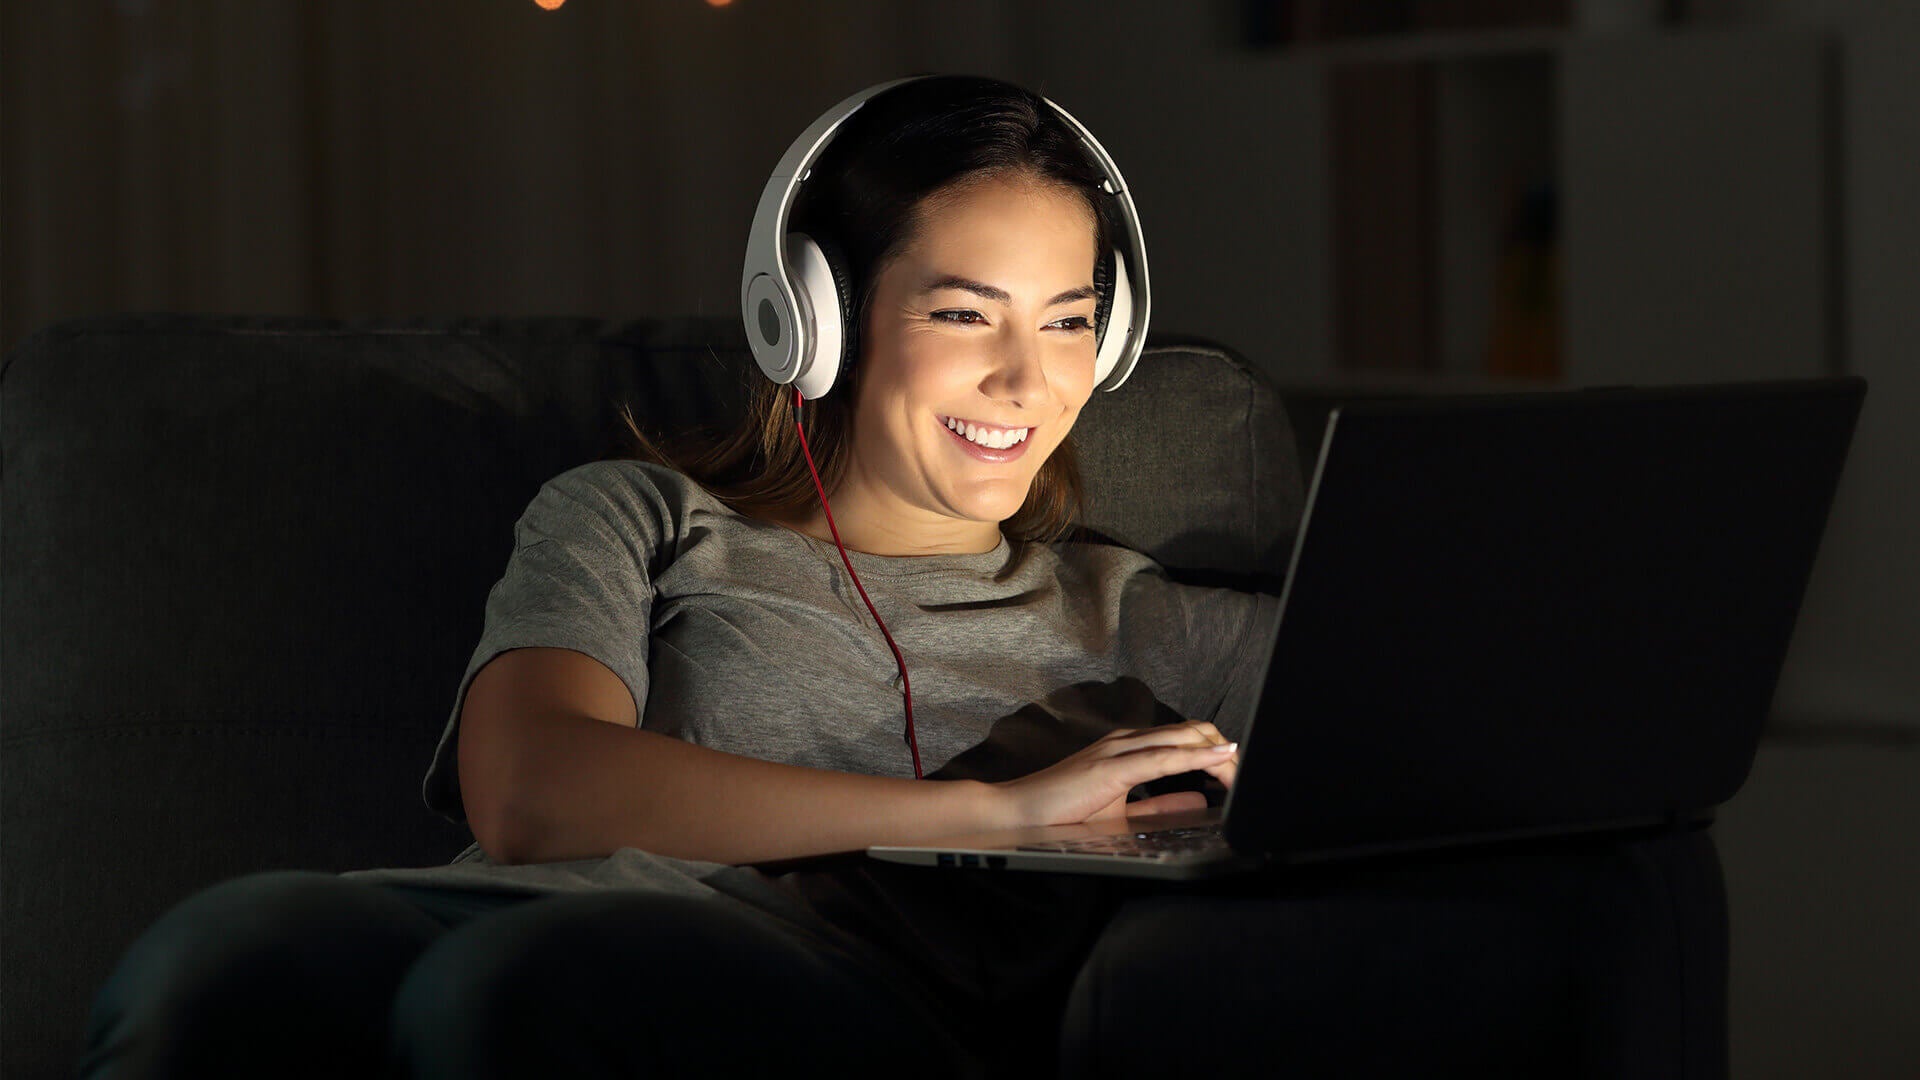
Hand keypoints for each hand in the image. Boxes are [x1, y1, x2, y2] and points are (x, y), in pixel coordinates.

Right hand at [988, 719, 1238, 828]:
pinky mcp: (1113, 767)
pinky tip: (1221, 760)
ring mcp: (1120, 749)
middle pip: (1196, 732)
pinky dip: (1196, 757)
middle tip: (1248, 781)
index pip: (1189, 738)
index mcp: (1131, 747)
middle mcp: (1128, 740)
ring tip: (1244, 772)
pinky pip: (1164, 757)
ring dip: (1220, 756)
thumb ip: (1161, 806)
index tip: (1240, 779)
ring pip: (1185, 739)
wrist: (1019, 813)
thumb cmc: (1063, 813)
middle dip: (1227, 753)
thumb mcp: (1123, 812)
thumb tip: (1199, 801)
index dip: (1219, 754)